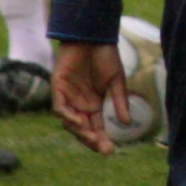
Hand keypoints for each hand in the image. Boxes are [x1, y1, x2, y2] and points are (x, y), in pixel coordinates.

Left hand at [52, 40, 129, 156]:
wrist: (93, 34)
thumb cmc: (105, 55)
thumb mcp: (116, 81)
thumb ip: (119, 102)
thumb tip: (127, 123)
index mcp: (93, 104)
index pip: (96, 128)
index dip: (102, 139)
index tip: (111, 150)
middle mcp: (79, 104)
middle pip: (83, 129)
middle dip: (92, 140)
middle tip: (104, 148)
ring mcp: (68, 96)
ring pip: (70, 122)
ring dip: (80, 132)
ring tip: (94, 138)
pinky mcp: (58, 87)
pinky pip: (60, 108)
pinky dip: (68, 116)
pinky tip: (80, 122)